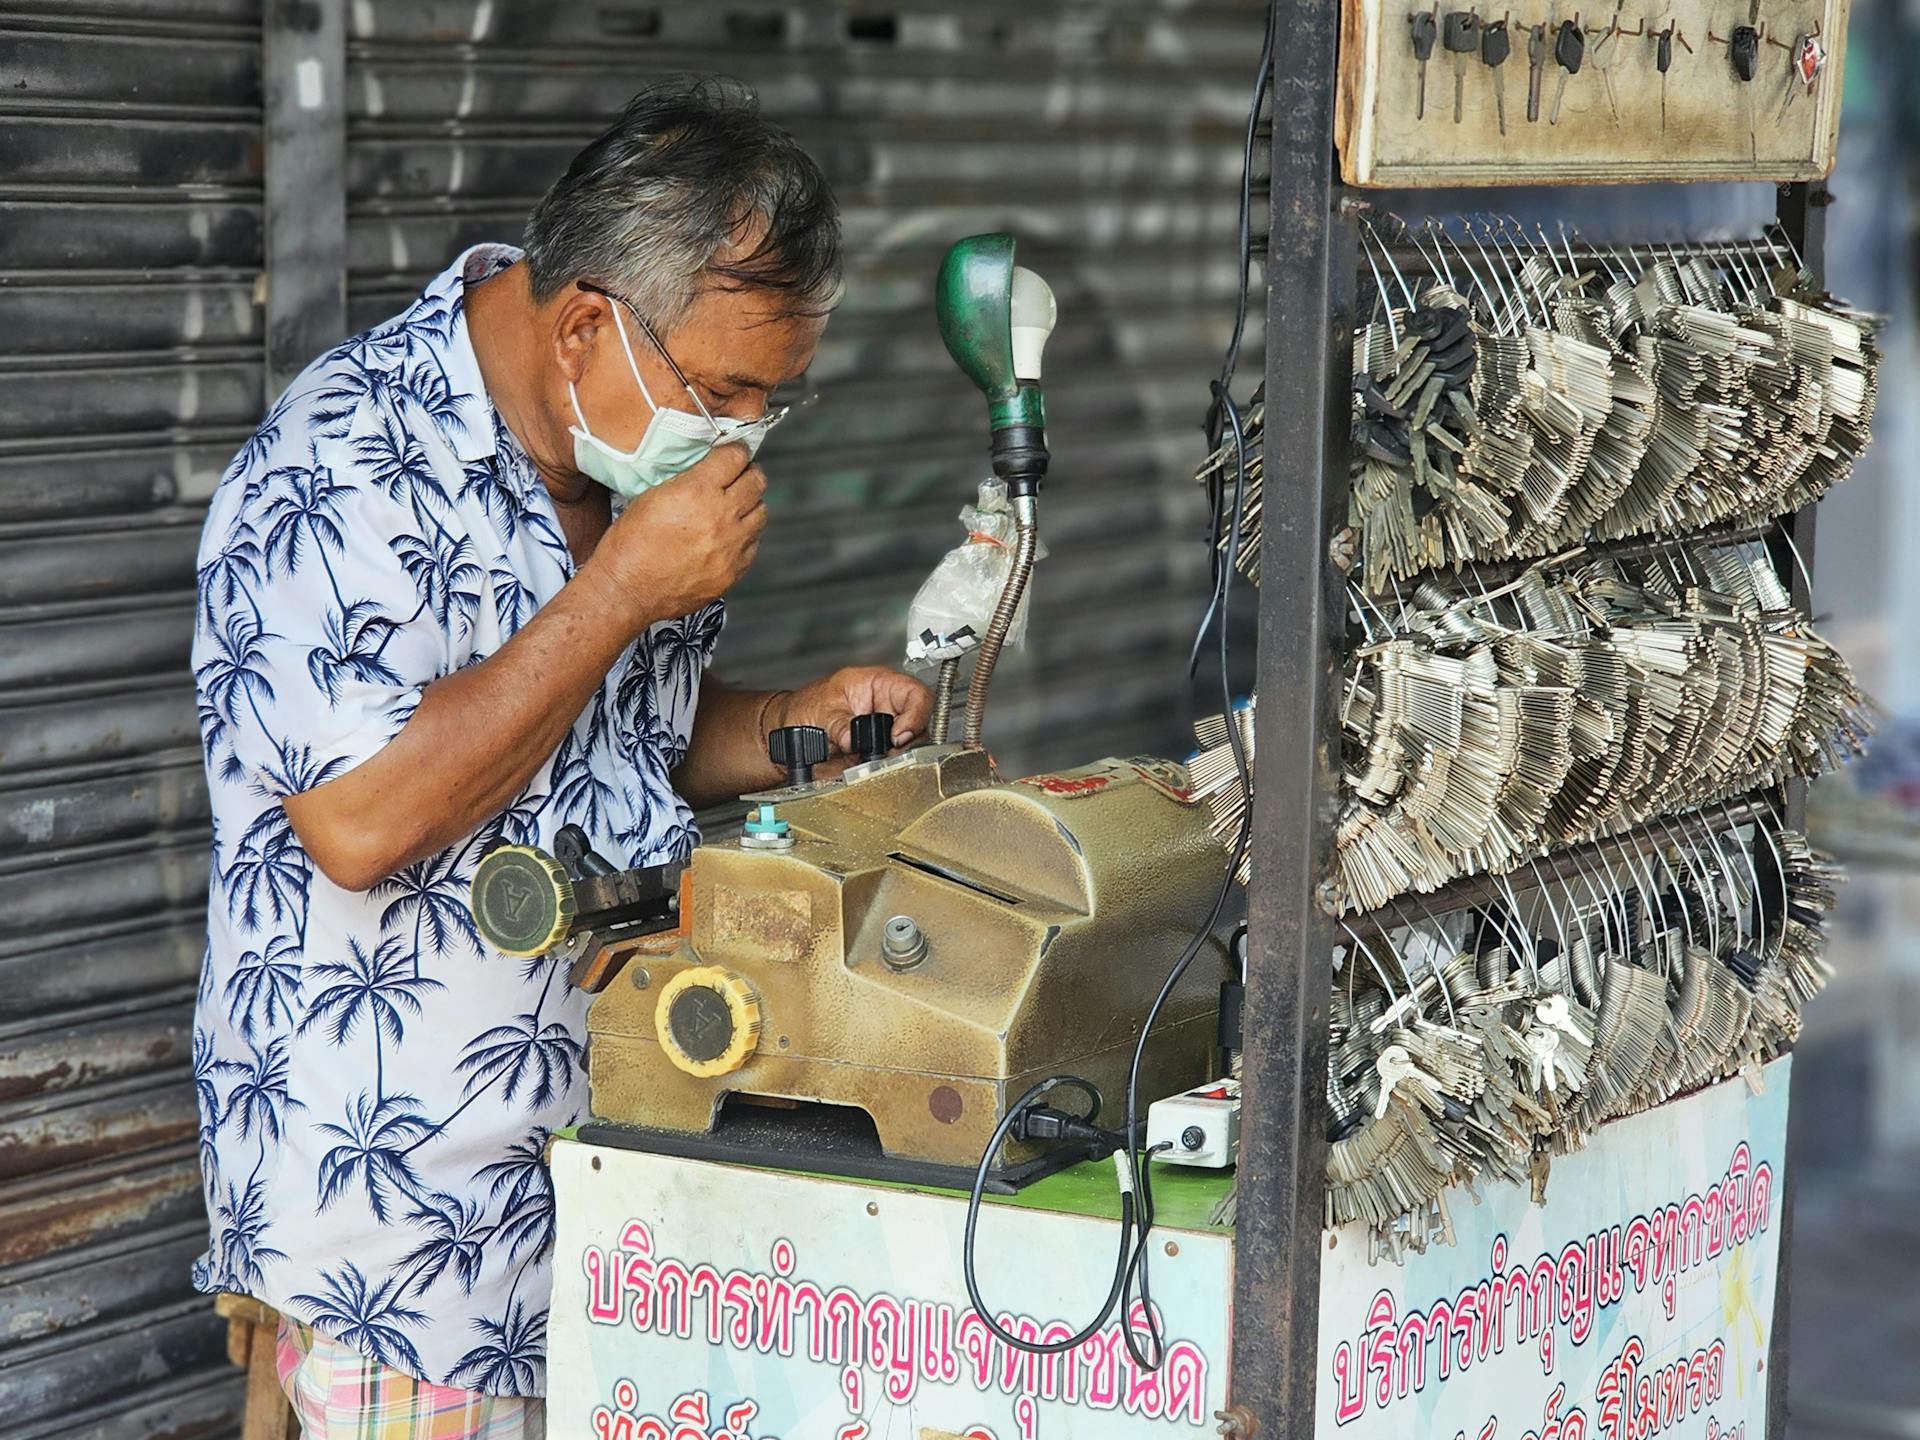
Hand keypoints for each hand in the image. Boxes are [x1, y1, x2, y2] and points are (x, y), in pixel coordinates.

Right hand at [582, 443, 766, 627]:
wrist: (627, 589)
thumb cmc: (630, 542)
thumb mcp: (652, 494)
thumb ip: (688, 478)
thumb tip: (710, 468)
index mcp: (697, 491)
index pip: (736, 456)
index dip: (734, 451)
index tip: (732, 453)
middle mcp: (721, 517)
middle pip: (756, 481)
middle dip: (748, 473)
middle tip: (738, 476)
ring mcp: (731, 546)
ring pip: (761, 512)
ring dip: (750, 505)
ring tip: (733, 507)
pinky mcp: (734, 571)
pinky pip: (754, 544)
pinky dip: (745, 536)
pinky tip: (728, 536)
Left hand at [776, 666, 933, 755]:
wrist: (789, 731)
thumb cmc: (805, 706)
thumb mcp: (821, 709)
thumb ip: (839, 724)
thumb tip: (852, 739)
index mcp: (879, 685)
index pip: (916, 694)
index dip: (916, 714)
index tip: (899, 735)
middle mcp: (887, 708)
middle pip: (920, 724)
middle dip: (907, 741)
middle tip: (887, 751)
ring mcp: (885, 733)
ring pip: (911, 747)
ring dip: (897, 758)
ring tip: (872, 760)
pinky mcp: (879, 755)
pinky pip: (894, 764)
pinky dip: (886, 770)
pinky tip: (869, 768)